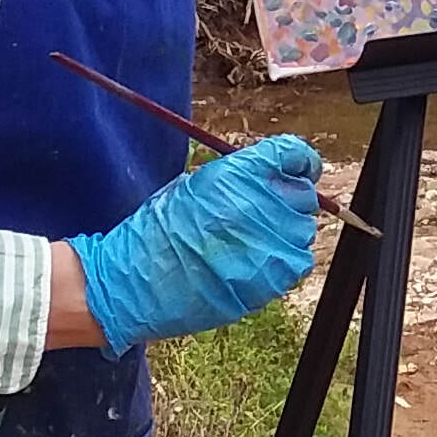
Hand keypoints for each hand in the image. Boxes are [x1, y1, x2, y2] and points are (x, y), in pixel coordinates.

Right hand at [66, 136, 323, 354]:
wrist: (134, 282)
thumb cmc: (155, 233)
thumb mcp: (192, 187)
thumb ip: (237, 179)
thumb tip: (271, 179)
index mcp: (236, 173)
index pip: (293, 154)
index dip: (300, 162)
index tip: (299, 169)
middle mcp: (258, 203)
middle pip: (302, 194)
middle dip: (288, 201)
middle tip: (266, 214)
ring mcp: (268, 242)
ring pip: (301, 231)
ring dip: (285, 234)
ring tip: (252, 244)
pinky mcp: (271, 277)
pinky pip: (297, 263)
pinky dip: (283, 262)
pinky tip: (256, 264)